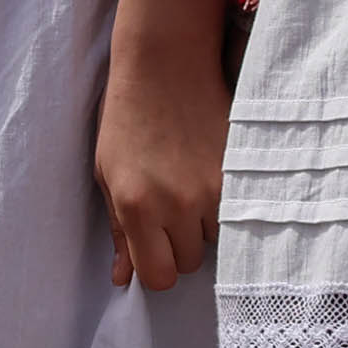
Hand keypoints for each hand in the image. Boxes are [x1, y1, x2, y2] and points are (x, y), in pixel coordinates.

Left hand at [92, 0, 228, 292]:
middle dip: (178, 244)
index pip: (159, 278)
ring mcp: (214, 189)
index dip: (156, 268)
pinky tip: (208, 176)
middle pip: (189, 263)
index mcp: (137, 206)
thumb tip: (122, 279)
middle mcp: (178, 204)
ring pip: (216, 240)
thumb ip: (119, 232)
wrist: (165, 67)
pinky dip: (224, 206)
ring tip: (189, 186)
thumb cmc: (126, 121)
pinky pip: (237, 214)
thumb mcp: (108, 177)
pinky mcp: (239, 173)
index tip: (153, 249)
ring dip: (203, 225)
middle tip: (168, 207)